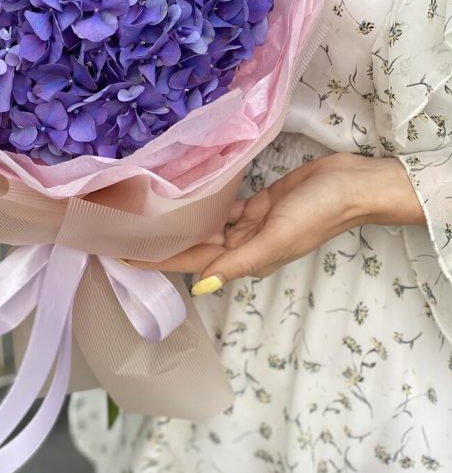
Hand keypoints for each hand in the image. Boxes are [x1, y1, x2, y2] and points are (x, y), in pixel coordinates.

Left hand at [123, 152, 423, 292]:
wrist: (351, 185)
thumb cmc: (315, 214)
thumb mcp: (275, 240)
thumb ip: (237, 263)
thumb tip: (200, 287)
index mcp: (245, 259)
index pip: (190, 263)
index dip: (157, 262)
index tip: (121, 258)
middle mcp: (242, 245)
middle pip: (193, 247)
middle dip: (160, 243)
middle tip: (124, 233)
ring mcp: (250, 224)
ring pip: (206, 228)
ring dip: (179, 225)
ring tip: (145, 217)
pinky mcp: (257, 203)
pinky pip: (223, 209)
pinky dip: (204, 206)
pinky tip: (183, 199)